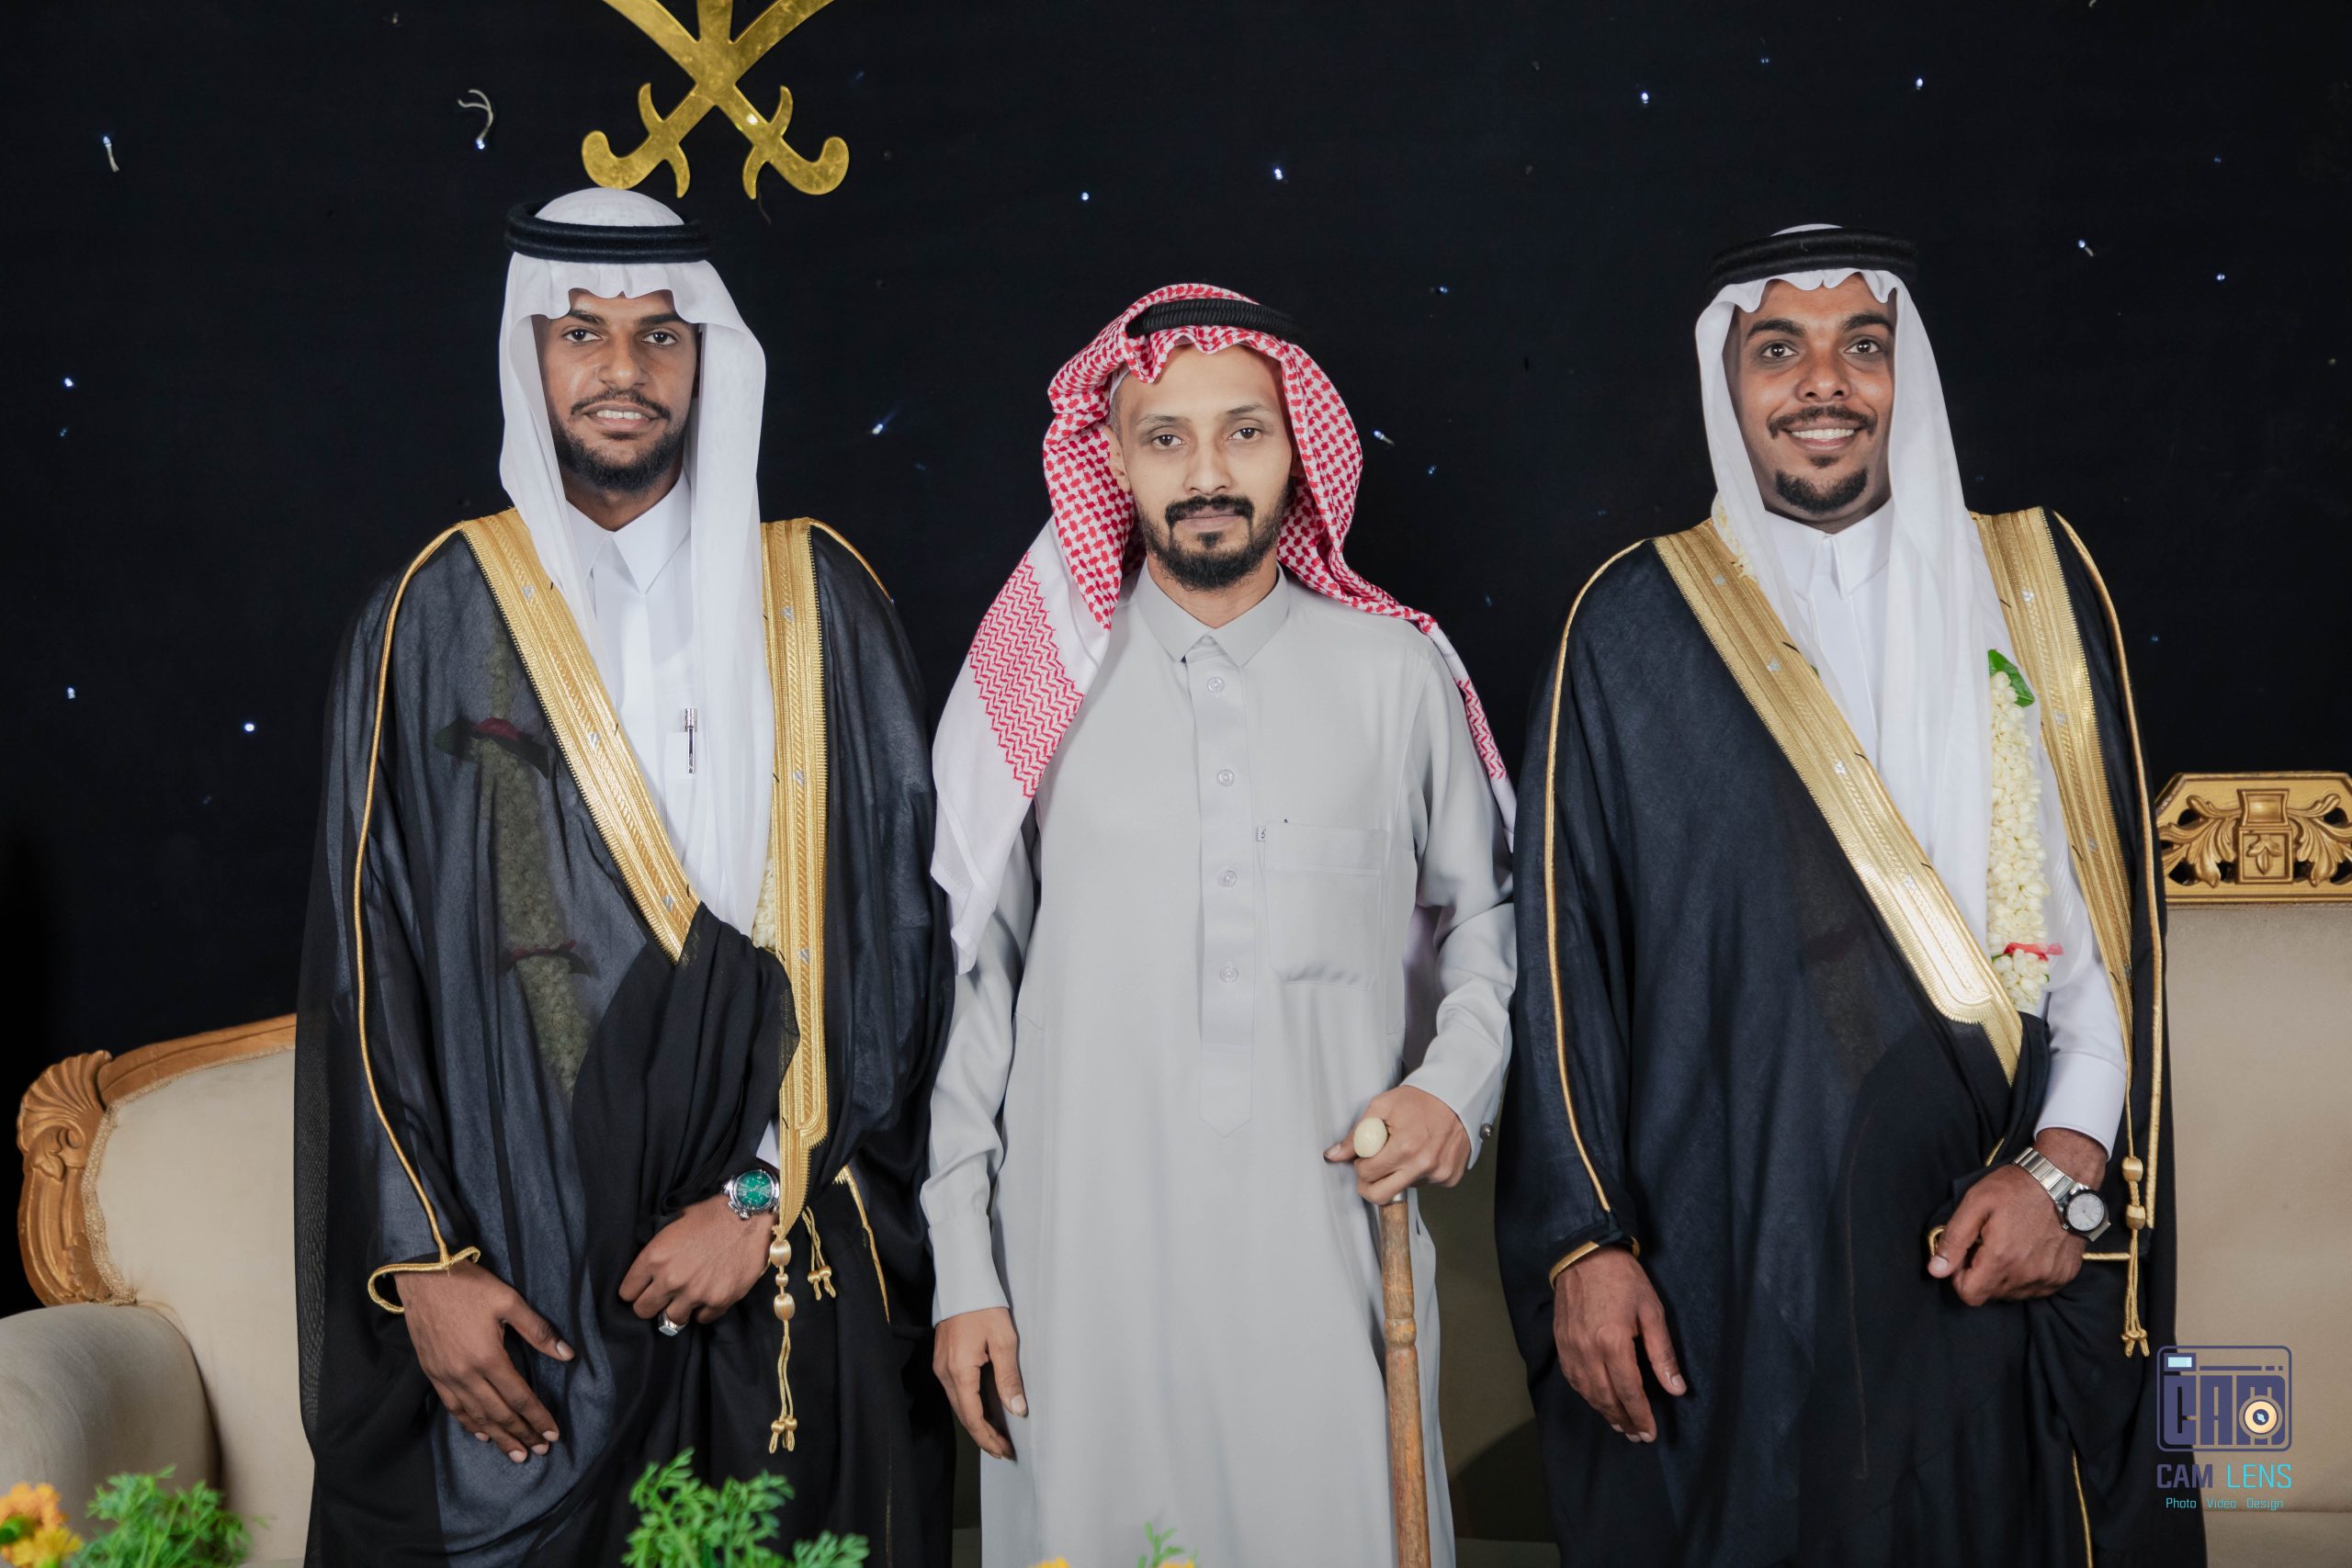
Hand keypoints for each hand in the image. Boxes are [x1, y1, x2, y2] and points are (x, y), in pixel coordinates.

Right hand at [394, 1261, 572, 1462]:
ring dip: (497, 1437)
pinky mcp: (432, 1373)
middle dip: (521, 1434)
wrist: (422, 1276)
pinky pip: (453, 1407)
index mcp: (488, 1357)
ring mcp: (446, 1376)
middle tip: (539, 1451)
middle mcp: (466, 1374)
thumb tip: (567, 1355)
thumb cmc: (468, 1285)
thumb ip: (538, 1331)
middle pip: (499, 1414)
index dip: (538, 1418)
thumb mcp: (509, 1301)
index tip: (553, 1434)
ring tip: (515, 1453)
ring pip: (476, 1416)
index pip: (520, 1397)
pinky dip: (469, 1424)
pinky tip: (481, 1434)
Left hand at [619, 1192, 774, 1328]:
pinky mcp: (719, 1300)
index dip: (634, 1290)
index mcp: (655, 1257)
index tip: (642, 1289)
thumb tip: (648, 1271)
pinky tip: (707, 1296)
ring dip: (678, 1309)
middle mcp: (671, 1279)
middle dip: (651, 1304)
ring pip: (672, 1319)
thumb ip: (658, 1252)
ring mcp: (695, 1293)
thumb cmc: (711, 1215)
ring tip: (687, 1297)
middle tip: (661, 1297)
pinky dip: (704, 1310)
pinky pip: (703, 1318)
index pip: (627, 1292)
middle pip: (644, 1310)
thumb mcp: (673, 1225)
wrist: (749, 1215)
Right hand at [933, 1306, 1025, 1459]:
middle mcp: (944, 1372)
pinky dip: (969, 1405)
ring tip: (996, 1435)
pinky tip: (983, 1409)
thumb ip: (1009, 1378)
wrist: (963, 1281)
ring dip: (976, 1421)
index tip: (1004, 1451)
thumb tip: (1017, 1410)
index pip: (972, 1417)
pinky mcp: (943, 1358)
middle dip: (983, 1435)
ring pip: (958, 1403)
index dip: (988, 1438)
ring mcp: (941, 1365)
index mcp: (959, 1371)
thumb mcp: (1004, 1341)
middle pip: (963, 1414)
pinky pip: (955, 1390)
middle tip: (1003, 1450)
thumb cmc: (985, 1307)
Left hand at [1322, 1085, 1470, 1202]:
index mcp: (1405, 1147)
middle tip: (1371, 1169)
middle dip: (1369, 1185)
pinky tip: (1422, 1152)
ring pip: (1404, 1189)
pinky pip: (1425, 1184)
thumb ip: (1356, 1134)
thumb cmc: (1419, 1099)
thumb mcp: (1381, 1107)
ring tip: (1405, 1148)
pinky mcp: (1450, 1177)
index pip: (1367, 1175)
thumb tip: (1334, 1155)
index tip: (1365, 1155)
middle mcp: (1423, 1165)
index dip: (1360, 1164)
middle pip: (1382, 1196)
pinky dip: (1418, 1172)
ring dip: (1397, 1174)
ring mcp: (1439, 1174)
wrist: (1455, 1096)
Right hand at [1551, 1246, 1684, 1441]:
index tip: (1650, 1433)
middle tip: (1637, 1436)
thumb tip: (1676, 1389)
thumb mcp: (1652, 1311)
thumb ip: (1662, 1354)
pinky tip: (1597, 1400)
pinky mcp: (1560, 1343)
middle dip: (1624, 1420)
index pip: (1629, 1392)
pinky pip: (1573, 1378)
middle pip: (1606, 1398)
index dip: (1641, 1416)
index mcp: (1613, 1343)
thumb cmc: (1623, 1279)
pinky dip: (1586, 1395)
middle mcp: (1588, 1351)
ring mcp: (1570, 1348)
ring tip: (1620, 1424)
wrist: (1584, 1254)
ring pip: (1587, 1392)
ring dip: (1604, 1412)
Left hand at [1929, 1130, 2105, 1304]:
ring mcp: (2049, 1278)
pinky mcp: (2063, 1276)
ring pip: (2013, 1294)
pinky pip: (2036, 1289)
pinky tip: (2027, 1250)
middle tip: (1986, 1245)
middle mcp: (2027, 1275)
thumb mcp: (1975, 1204)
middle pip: (1990, 1295)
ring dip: (2003, 1276)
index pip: (1970, 1295)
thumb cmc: (2016, 1188)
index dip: (1959, 1277)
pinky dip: (2026, 1276)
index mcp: (2001, 1258)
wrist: (2063, 1180)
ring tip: (2008, 1245)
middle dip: (1980, 1275)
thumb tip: (1936, 1271)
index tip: (1965, 1255)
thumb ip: (1953, 1240)